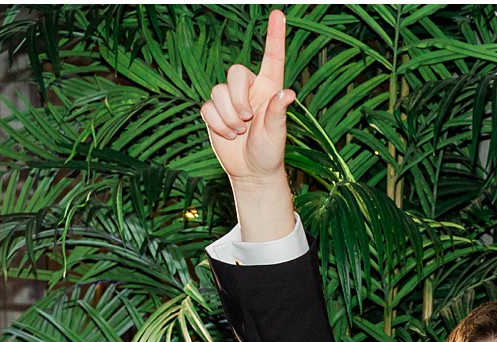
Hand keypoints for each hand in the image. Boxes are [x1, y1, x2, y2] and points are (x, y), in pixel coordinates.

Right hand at [201, 10, 294, 190]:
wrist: (251, 172)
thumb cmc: (269, 152)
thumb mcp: (276, 134)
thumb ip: (278, 113)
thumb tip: (288, 93)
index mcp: (270, 89)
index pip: (272, 58)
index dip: (274, 36)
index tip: (278, 14)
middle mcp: (249, 90)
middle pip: (235, 72)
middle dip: (237, 97)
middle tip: (246, 119)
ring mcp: (230, 100)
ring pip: (218, 91)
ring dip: (227, 116)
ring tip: (239, 132)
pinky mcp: (214, 112)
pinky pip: (207, 108)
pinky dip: (217, 124)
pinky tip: (228, 136)